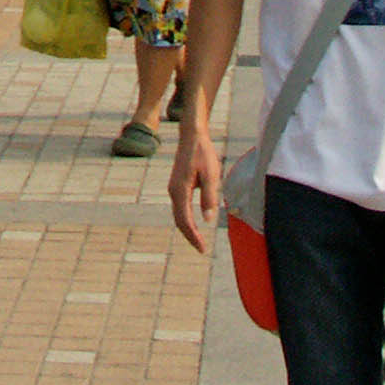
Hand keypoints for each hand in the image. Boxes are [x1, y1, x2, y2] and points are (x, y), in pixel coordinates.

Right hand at [168, 122, 222, 250]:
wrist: (192, 135)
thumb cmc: (203, 153)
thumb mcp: (211, 175)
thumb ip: (209, 197)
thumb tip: (208, 220)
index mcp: (180, 190)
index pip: (185, 220)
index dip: (193, 236)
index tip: (202, 249)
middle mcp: (173, 191)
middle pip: (179, 220)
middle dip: (189, 236)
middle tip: (201, 249)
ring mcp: (173, 188)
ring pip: (178, 214)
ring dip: (187, 228)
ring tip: (198, 240)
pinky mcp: (176, 185)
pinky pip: (179, 207)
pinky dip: (185, 219)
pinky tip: (194, 223)